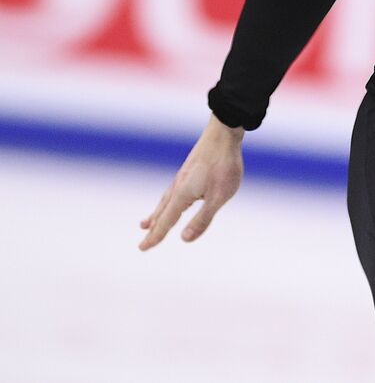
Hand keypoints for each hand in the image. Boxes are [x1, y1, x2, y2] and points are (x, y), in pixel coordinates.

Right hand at [140, 114, 244, 249]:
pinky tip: (172, 199)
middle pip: (162, 212)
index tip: (142, 248)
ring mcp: (182, 177)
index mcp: (182, 195)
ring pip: (165, 200)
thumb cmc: (224, 166)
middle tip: (143, 242)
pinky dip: (166, 201)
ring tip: (147, 223)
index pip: (166, 221)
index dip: (155, 236)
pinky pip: (172, 191)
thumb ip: (202, 219)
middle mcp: (178, 186)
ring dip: (157, 214)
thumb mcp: (218, 197)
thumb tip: (184, 240)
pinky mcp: (189, 170)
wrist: (223, 134)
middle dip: (153, 228)